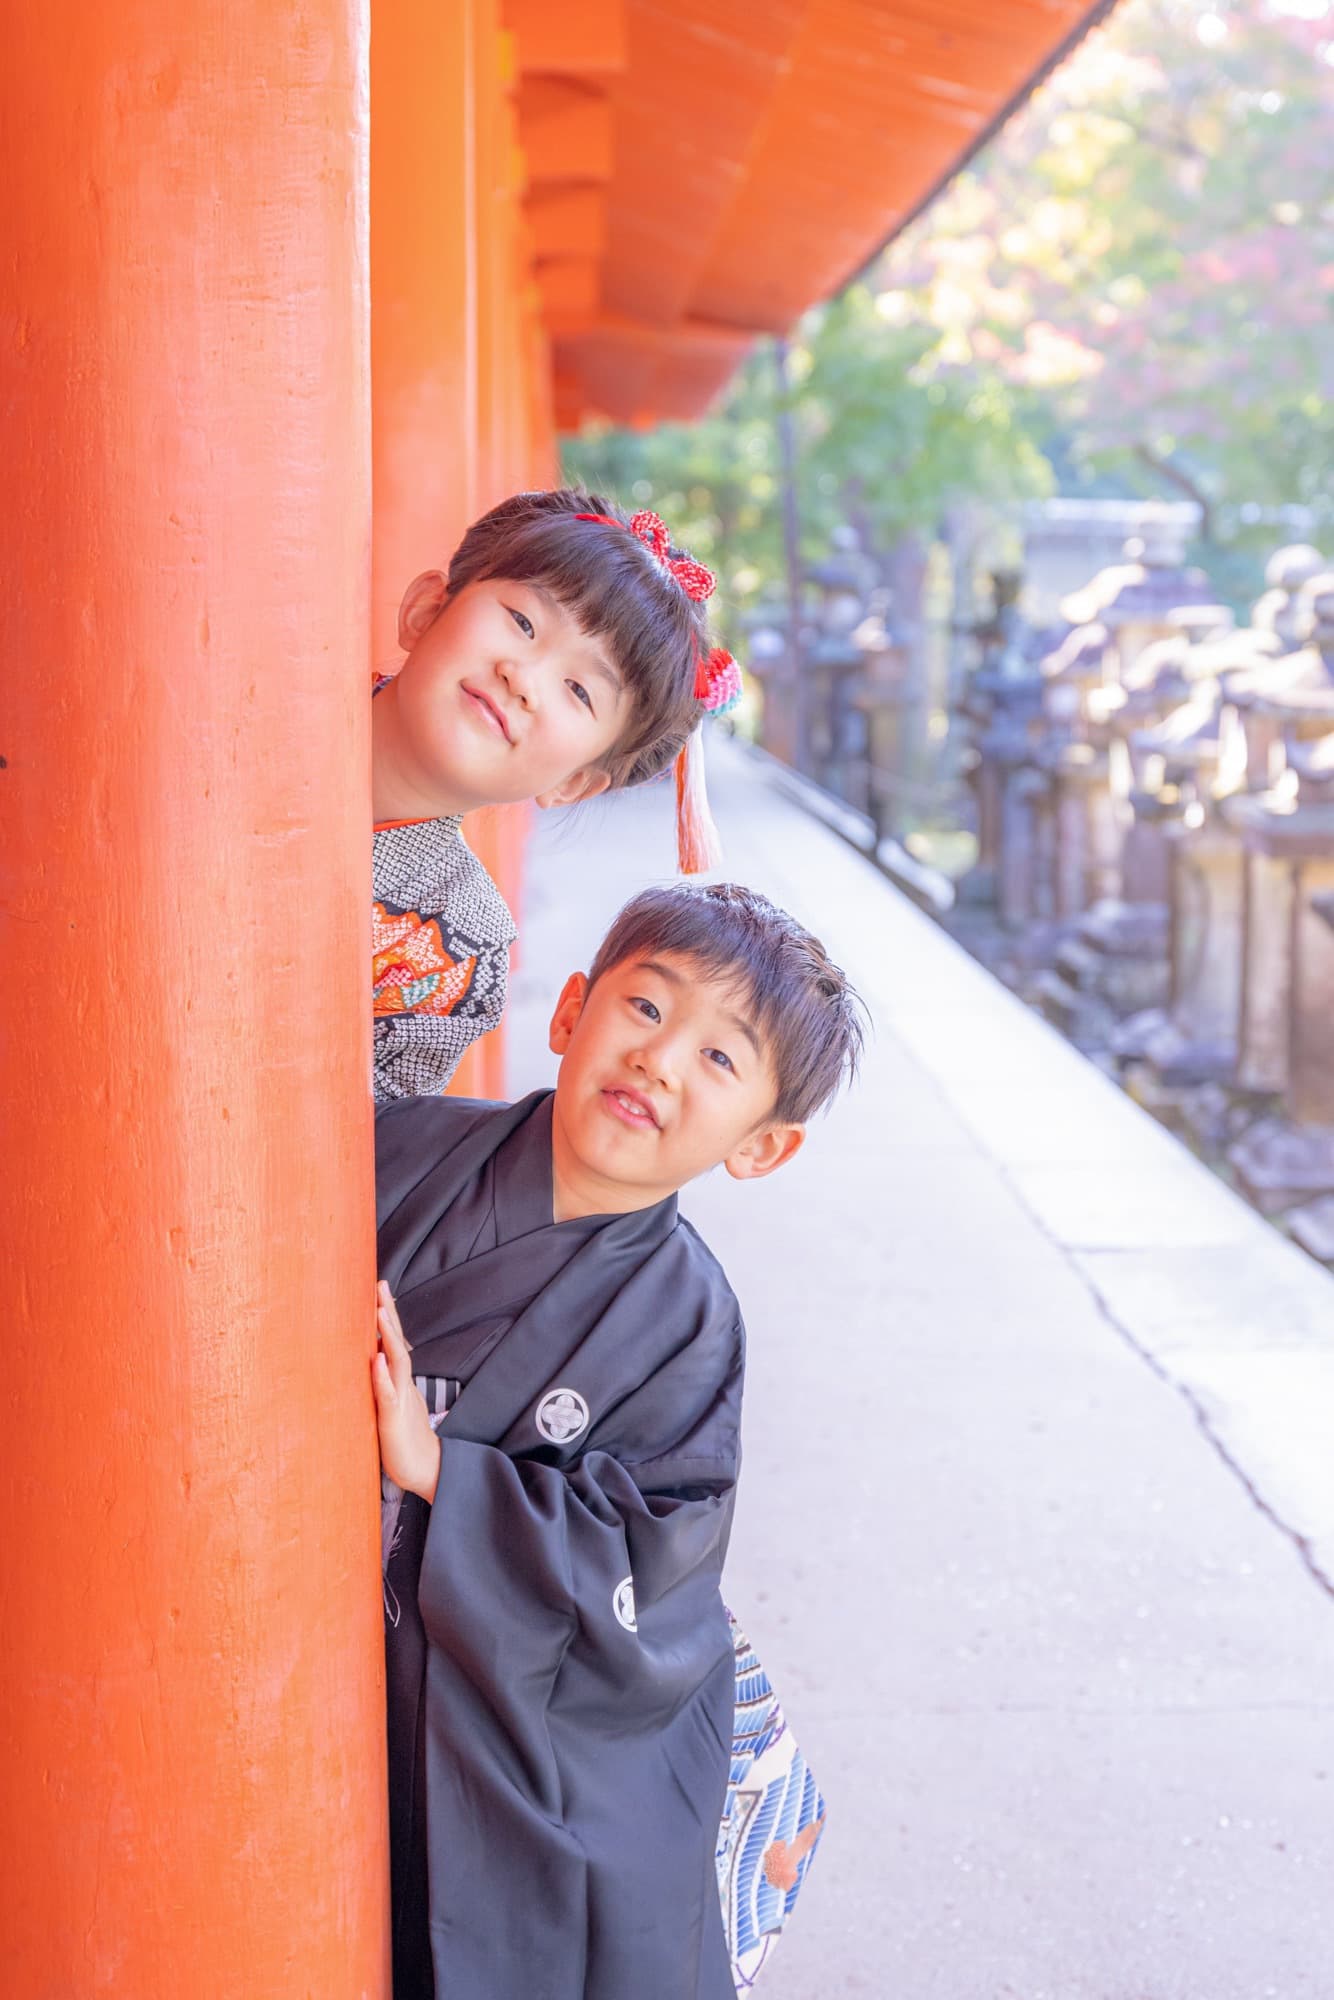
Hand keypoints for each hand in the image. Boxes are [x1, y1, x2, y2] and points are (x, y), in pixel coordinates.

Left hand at [372, 1280, 441, 1503]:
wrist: (428, 1471)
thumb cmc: (404, 1442)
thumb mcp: (391, 1409)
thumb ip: (383, 1388)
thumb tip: (371, 1366)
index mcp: (400, 1382)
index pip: (394, 1343)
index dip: (387, 1317)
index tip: (379, 1290)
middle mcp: (403, 1385)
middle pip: (397, 1343)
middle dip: (388, 1313)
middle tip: (380, 1284)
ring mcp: (401, 1400)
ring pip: (396, 1363)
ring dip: (388, 1336)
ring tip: (379, 1311)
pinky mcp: (394, 1420)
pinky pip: (389, 1396)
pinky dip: (383, 1377)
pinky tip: (376, 1361)